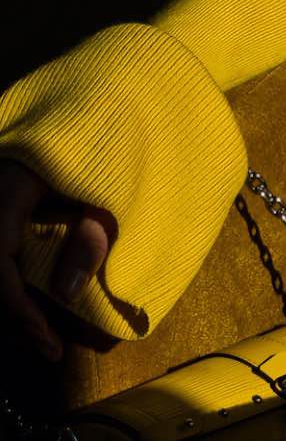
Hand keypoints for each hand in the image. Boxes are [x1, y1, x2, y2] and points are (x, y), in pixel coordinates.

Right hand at [0, 154, 114, 364]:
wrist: (117, 96)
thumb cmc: (112, 140)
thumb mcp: (108, 190)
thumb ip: (90, 236)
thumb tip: (66, 295)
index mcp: (12, 187)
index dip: (18, 309)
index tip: (49, 342)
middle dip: (15, 311)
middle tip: (49, 344)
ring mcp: (0, 194)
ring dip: (14, 295)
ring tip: (46, 331)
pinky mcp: (9, 196)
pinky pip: (5, 244)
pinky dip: (17, 274)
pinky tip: (42, 298)